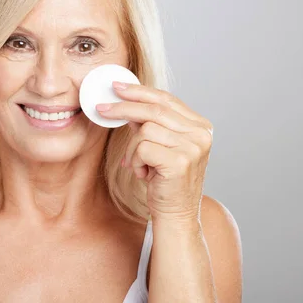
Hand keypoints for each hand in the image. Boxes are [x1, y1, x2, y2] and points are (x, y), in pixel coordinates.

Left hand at [96, 81, 213, 225]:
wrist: (175, 216)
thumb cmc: (165, 181)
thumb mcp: (160, 146)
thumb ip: (150, 123)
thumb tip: (125, 101)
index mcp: (200, 126)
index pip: (167, 99)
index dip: (140, 91)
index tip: (117, 87)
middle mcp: (201, 134)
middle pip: (154, 110)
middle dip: (123, 107)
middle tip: (102, 109)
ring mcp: (193, 148)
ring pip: (145, 130)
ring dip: (133, 150)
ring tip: (139, 165)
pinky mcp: (180, 162)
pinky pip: (142, 148)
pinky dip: (135, 161)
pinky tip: (144, 174)